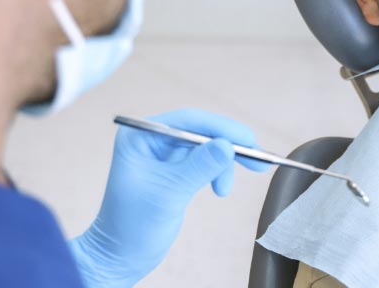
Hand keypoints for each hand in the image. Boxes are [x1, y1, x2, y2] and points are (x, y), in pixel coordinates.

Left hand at [68, 109, 267, 286]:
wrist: (121, 257)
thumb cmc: (132, 225)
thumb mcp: (169, 193)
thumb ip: (199, 167)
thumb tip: (228, 145)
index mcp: (140, 136)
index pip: (187, 121)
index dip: (220, 128)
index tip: (247, 140)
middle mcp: (152, 139)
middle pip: (201, 131)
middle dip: (228, 144)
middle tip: (257, 158)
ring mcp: (164, 154)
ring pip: (206, 146)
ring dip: (224, 164)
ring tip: (225, 190)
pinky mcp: (175, 170)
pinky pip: (204, 161)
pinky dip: (218, 171)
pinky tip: (220, 189)